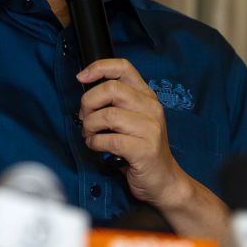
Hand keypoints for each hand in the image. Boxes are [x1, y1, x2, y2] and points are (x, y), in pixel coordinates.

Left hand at [77, 59, 189, 207]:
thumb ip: (116, 103)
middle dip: (88, 102)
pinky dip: (95, 143)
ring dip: (90, 126)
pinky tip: (96, 146)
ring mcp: (150, 128)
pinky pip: (109, 140)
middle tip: (84, 117)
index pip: (123, 67)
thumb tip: (86, 95)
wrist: (165, 180)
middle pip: (111, 89)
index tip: (82, 77)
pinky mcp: (144, 150)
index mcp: (147, 96)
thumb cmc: (142, 148)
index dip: (98, 68)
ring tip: (90, 135)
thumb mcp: (134, 118)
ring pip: (108, 115)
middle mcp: (151, 107)